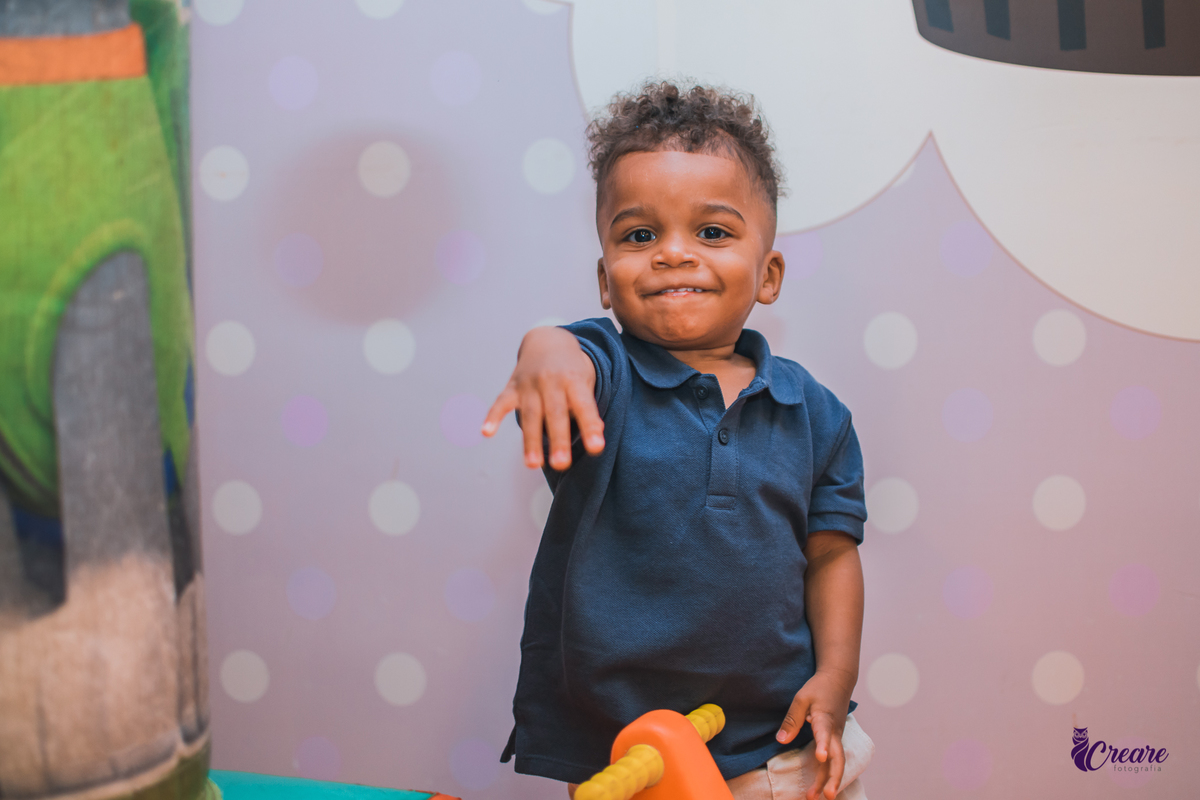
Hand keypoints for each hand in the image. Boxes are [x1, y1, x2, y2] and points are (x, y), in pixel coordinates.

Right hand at [481, 326, 604, 469]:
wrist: (548, 340)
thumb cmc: (571, 369)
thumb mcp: (586, 382)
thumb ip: (588, 408)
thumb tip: (597, 434)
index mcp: (574, 379)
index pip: (584, 405)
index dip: (591, 426)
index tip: (596, 448)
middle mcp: (551, 380)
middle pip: (555, 413)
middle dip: (558, 439)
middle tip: (561, 464)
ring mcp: (530, 384)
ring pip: (530, 414)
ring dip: (531, 440)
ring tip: (533, 464)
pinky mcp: (512, 387)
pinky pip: (501, 403)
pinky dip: (493, 417)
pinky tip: (486, 432)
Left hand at [777, 669, 855, 799]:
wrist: (839, 679)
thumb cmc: (819, 688)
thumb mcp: (801, 698)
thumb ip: (792, 719)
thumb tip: (781, 740)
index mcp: (825, 719)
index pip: (825, 734)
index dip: (823, 745)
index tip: (820, 757)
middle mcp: (835, 732)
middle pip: (838, 757)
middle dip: (832, 777)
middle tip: (826, 795)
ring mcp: (837, 737)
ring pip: (837, 762)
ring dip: (829, 780)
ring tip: (816, 796)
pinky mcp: (835, 739)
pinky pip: (835, 759)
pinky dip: (829, 773)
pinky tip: (821, 786)